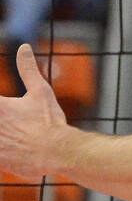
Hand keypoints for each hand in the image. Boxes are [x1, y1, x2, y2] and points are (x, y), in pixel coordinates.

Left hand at [0, 44, 69, 180]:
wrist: (57, 153)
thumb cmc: (49, 122)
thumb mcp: (41, 92)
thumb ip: (28, 69)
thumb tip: (24, 47)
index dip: (1, 105)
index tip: (5, 107)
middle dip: (2, 118)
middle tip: (8, 119)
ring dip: (2, 133)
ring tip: (9, 132)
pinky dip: (3, 152)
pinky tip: (9, 146)